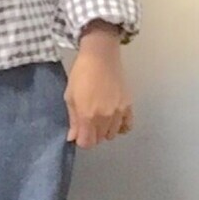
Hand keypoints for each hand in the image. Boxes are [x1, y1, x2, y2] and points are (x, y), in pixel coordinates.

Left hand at [64, 27, 133, 147]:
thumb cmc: (80, 74)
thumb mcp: (70, 96)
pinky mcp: (128, 105)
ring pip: (112, 134)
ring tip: (100, 118)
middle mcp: (104, 117)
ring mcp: (118, 112)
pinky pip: (127, 126)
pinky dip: (120, 127)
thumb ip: (73, 119)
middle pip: (99, 139)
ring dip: (105, 131)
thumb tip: (73, 137)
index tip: (80, 132)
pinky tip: (114, 120)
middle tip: (88, 122)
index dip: (82, 140)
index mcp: (87, 115)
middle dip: (92, 135)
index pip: (87, 143)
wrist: (100, 56)